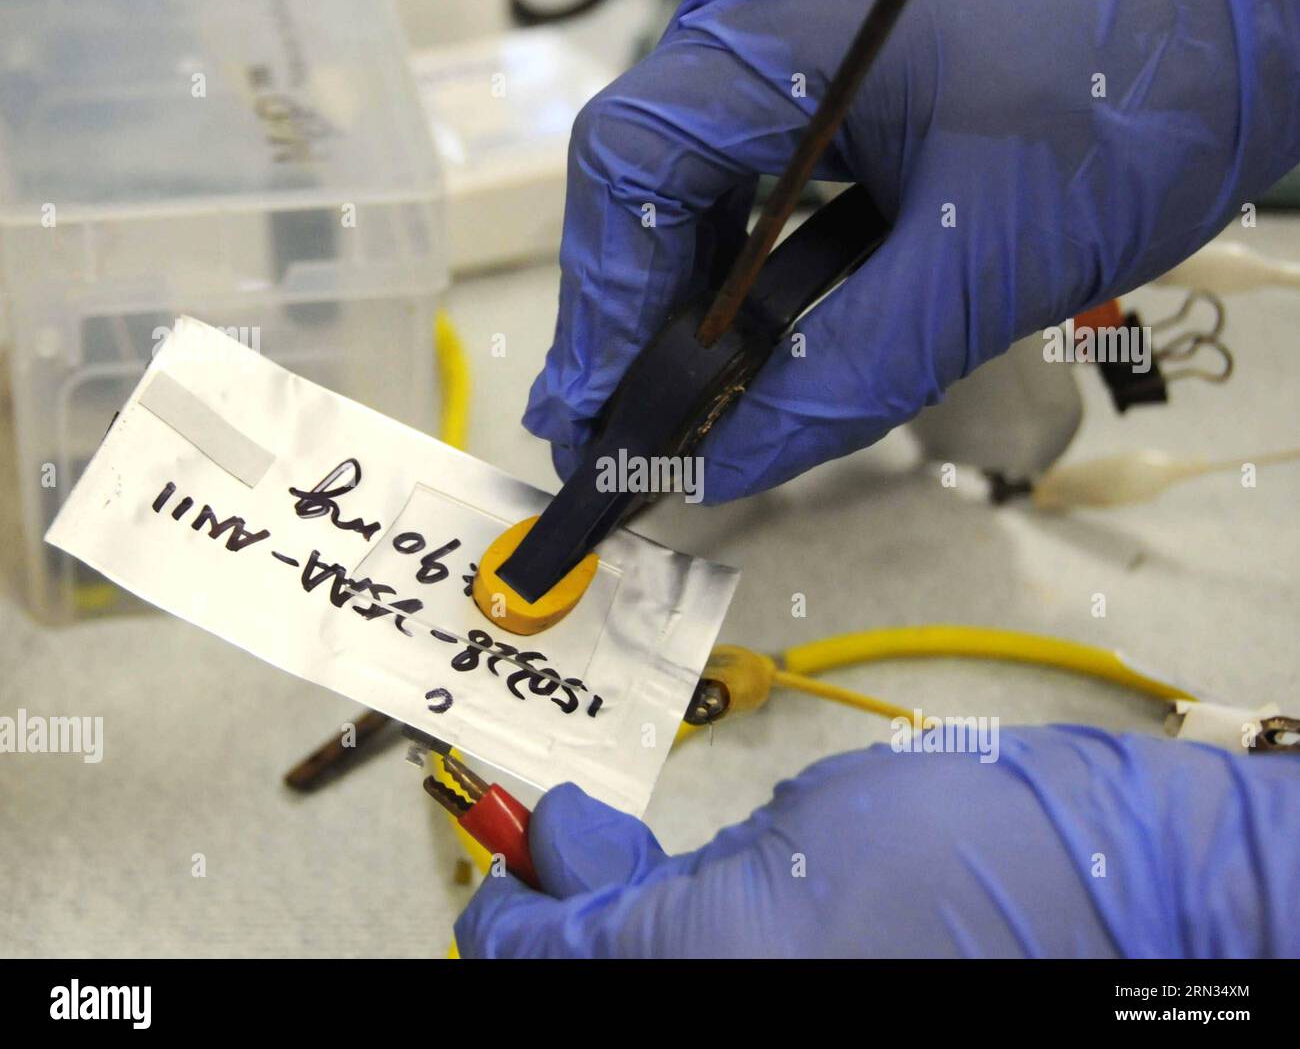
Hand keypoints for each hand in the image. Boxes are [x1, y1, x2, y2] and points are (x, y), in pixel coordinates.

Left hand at [455, 726, 1299, 956]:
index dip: (510, 900)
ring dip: (620, 921)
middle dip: (562, 911)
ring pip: (648, 972)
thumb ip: (647, 876)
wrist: (1114, 885)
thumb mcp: (782, 844)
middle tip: (565, 842)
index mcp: (702, 978)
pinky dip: (684, 933)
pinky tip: (702, 893)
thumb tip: (563, 852)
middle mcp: (737, 1004)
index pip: (546, 957)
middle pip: (591, 973)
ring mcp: (780, 995)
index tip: (510, 855)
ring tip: (624, 854)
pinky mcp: (814, 984)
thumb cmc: (976, 854)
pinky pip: (713, 967)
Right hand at [523, 0, 1299, 501]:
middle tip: (606, 426)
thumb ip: (841, 375)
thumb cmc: (1140, 110)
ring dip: (678, 296)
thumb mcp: (982, 265)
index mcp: (788, 35)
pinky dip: (741, 266)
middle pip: (646, 174)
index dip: (603, 298)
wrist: (1253, 24)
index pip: (632, 161)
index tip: (595, 410)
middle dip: (628, 310)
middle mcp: (771, 23)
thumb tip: (723, 469)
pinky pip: (756, 175)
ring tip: (659, 400)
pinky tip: (740, 337)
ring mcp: (806, 49)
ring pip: (696, 180)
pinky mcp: (846, 82)